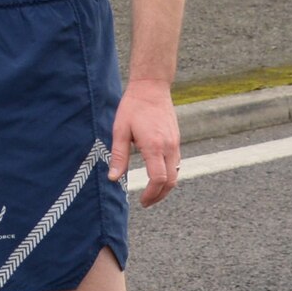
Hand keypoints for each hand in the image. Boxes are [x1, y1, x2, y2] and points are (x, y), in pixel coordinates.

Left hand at [109, 78, 179, 206]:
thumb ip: (118, 156)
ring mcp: (176, 143)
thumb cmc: (132, 107)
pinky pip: (177, 163)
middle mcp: (170, 147)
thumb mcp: (120, 131)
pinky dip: (169, 175)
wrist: (152, 88)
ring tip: (151, 193)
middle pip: (172, 181)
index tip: (142, 201)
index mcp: (154, 146)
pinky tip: (157, 177)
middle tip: (146, 202)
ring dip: (166, 186)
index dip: (151, 194)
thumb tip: (114, 178)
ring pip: (177, 173)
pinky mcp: (176, 140)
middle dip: (159, 195)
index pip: (159, 178)